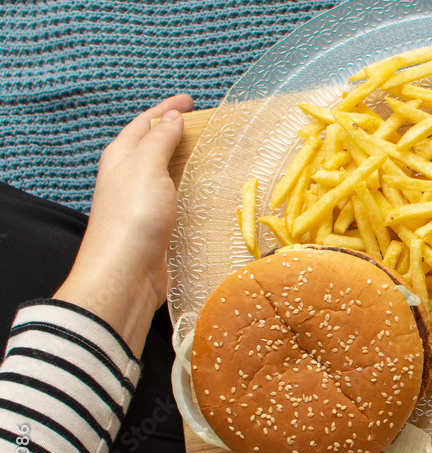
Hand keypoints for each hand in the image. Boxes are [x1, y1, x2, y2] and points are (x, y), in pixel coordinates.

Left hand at [55, 94, 193, 354]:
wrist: (125, 274)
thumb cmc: (132, 217)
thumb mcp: (145, 168)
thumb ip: (158, 140)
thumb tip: (170, 117)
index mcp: (121, 158)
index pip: (143, 123)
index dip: (166, 109)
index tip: (190, 100)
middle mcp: (128, 178)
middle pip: (152, 147)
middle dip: (176, 133)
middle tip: (204, 125)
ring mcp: (141, 203)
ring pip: (165, 173)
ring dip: (185, 162)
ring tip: (212, 155)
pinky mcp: (156, 227)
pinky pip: (174, 199)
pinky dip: (190, 189)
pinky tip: (206, 193)